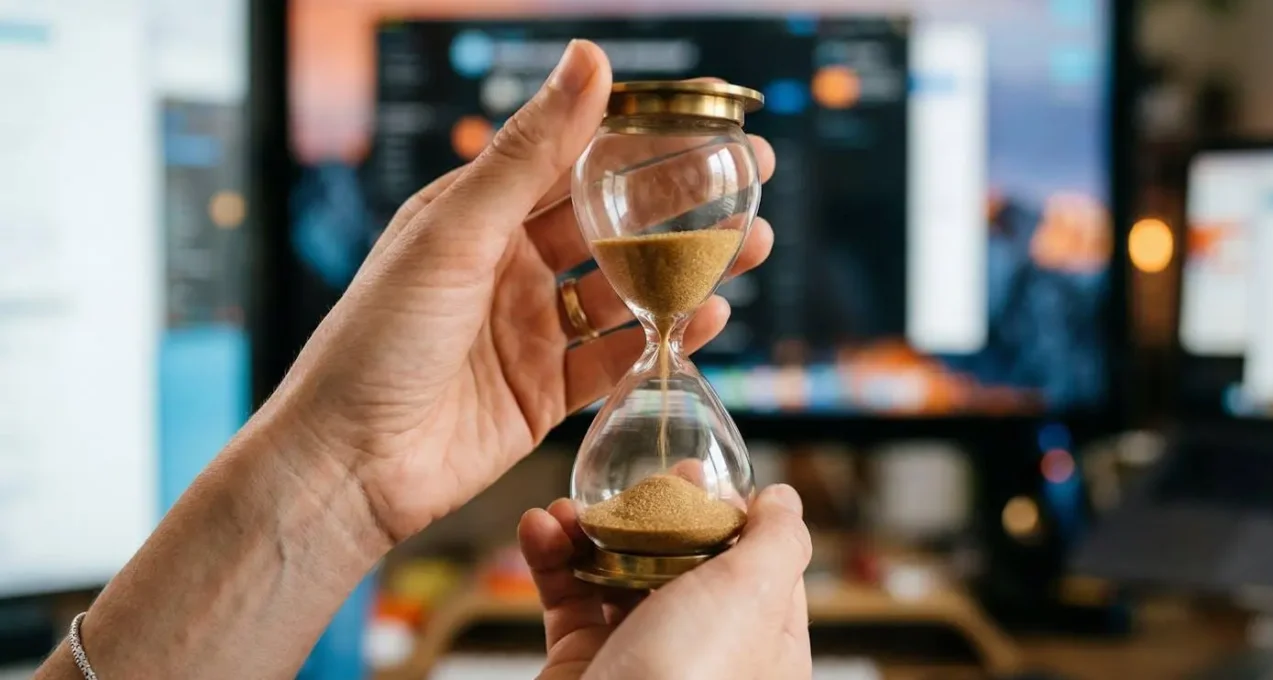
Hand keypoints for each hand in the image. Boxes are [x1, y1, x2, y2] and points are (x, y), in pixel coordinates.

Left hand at [265, 40, 776, 541]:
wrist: (348, 463)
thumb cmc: (377, 338)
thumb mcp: (455, 232)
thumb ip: (530, 153)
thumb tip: (588, 59)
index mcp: (479, 215)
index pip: (575, 160)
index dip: (642, 138)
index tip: (704, 121)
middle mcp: (509, 266)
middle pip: (613, 223)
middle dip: (684, 201)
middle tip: (752, 177)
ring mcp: (530, 330)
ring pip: (626, 289)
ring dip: (687, 268)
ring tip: (753, 245)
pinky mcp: (544, 392)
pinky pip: (618, 357)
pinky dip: (666, 337)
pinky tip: (711, 316)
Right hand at [518, 486, 812, 679]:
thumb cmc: (688, 677)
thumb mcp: (754, 594)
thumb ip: (780, 539)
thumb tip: (785, 500)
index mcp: (766, 645)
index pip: (763, 566)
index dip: (736, 516)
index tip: (709, 479)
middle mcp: (708, 653)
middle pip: (687, 561)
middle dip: (660, 513)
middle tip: (647, 477)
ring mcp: (644, 658)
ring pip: (621, 574)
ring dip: (592, 530)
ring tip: (570, 506)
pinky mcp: (586, 663)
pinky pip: (569, 598)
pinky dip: (552, 557)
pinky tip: (538, 526)